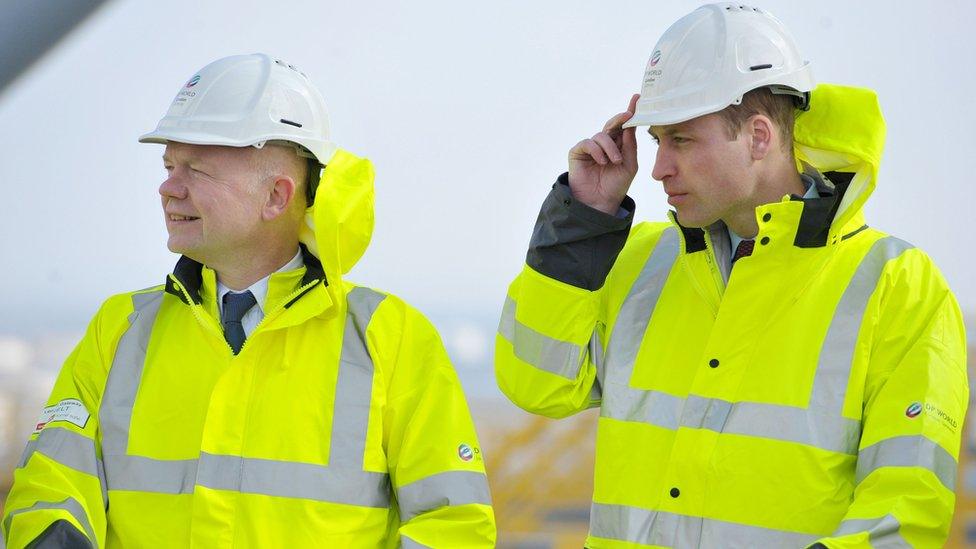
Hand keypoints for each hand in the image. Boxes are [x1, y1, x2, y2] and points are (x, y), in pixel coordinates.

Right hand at [567, 94, 638, 214]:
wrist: (600, 203)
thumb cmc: (616, 186)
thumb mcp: (630, 165)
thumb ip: (630, 145)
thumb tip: (630, 125)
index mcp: (619, 145)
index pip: (624, 126)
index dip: (630, 112)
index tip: (637, 98)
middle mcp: (605, 144)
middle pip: (612, 124)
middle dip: (620, 118)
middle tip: (628, 114)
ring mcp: (591, 148)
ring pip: (602, 136)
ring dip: (610, 148)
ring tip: (614, 162)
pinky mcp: (578, 152)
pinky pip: (588, 143)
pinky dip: (597, 151)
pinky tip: (602, 162)